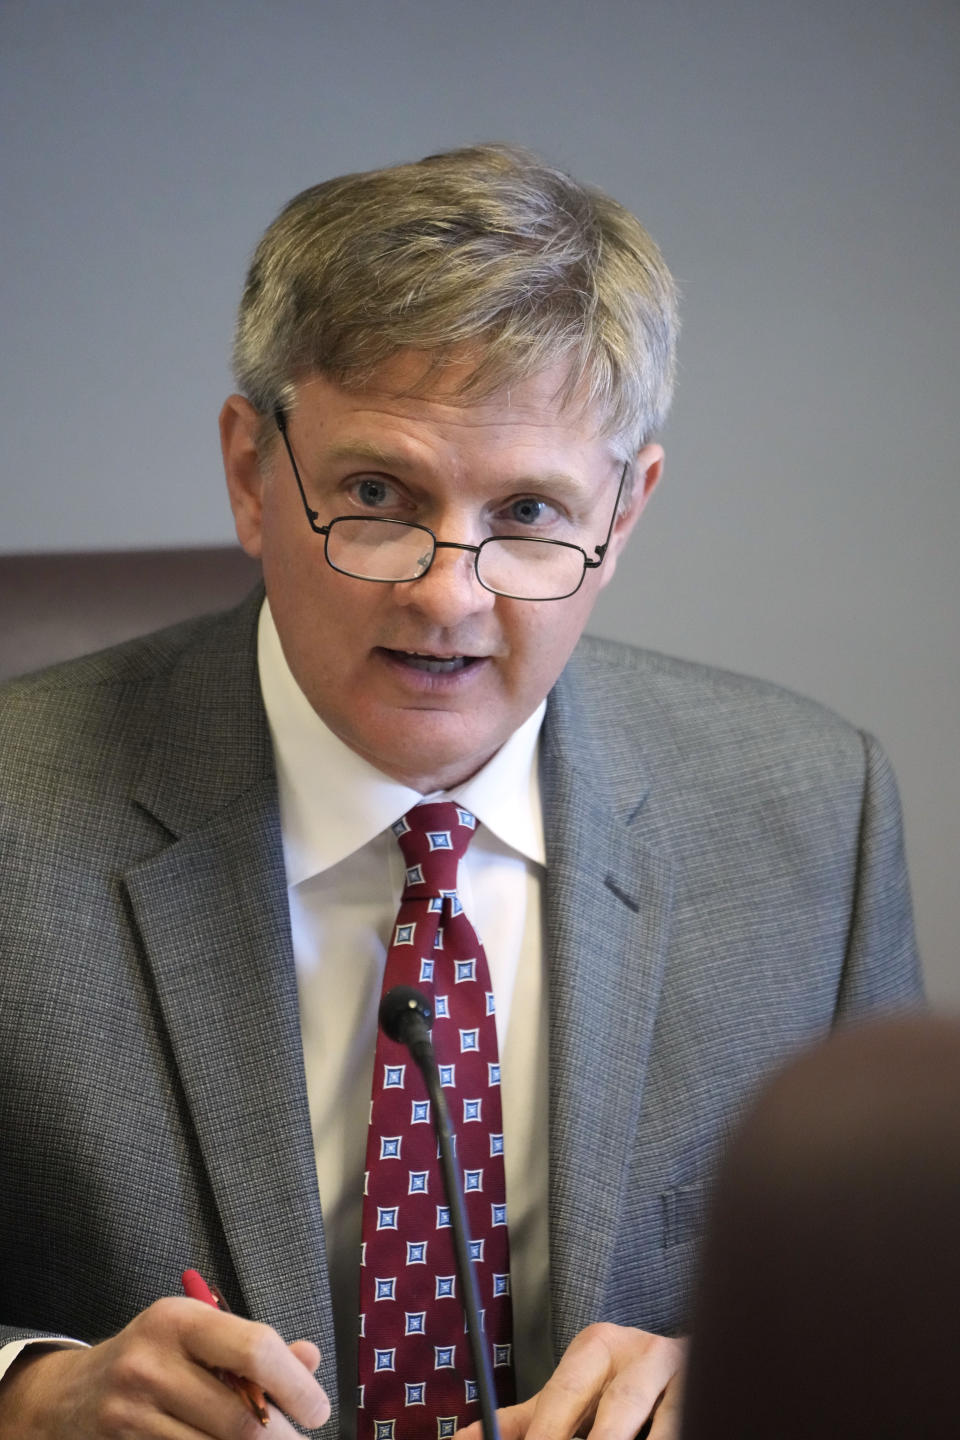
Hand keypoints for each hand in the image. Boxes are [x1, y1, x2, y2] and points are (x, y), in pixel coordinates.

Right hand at [0, 1297, 330, 1438]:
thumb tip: (309, 1359)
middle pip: (240, 1419)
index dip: (295, 1386)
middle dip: (282, 1439)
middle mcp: (152, 1364)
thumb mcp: (198, 1333)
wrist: (70, 1395)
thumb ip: (254, 1346)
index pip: (254, 1349)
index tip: (318, 1410)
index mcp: (180, 1320)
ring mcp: (132, 1414)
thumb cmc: (154, 1356)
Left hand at [456, 1323, 684, 1439]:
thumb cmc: (615, 1385)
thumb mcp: (567, 1394)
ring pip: (664, 1424)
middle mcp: (641, 1353)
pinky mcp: (709, 1391)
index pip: (565, 1395)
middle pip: (618, 1409)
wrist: (690, 1357)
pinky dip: (675, 1438)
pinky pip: (690, 1422)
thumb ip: (519, 1421)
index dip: (549, 1437)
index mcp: (597, 1346)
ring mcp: (683, 1374)